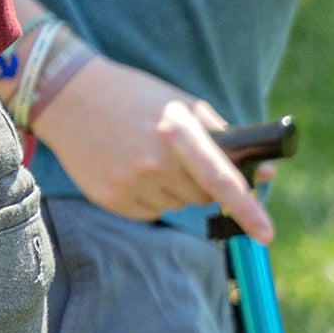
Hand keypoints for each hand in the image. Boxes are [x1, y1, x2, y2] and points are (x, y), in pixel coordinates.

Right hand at [30, 53, 271, 241]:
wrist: (66, 97)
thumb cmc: (134, 97)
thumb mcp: (182, 105)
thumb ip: (224, 139)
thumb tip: (266, 173)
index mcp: (176, 132)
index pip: (221, 179)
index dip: (249, 209)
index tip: (267, 235)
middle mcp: (153, 162)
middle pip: (201, 196)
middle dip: (199, 182)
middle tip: (174, 155)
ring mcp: (129, 183)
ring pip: (176, 205)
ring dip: (171, 189)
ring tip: (141, 155)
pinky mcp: (110, 198)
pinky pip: (149, 211)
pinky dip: (147, 195)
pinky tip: (126, 167)